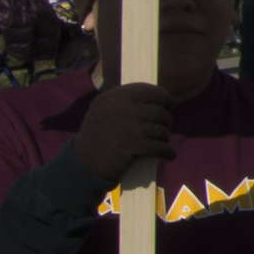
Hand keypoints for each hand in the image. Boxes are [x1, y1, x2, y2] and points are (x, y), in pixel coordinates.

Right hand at [63, 69, 194, 189]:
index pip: (148, 91)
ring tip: (162, 141)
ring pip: (161, 130)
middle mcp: (122, 109)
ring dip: (165, 137)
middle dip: (165, 120)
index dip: (163, 97)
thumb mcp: (104, 110)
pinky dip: (167, 152)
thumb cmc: (97, 136)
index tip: (169, 104)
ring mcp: (129, 127)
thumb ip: (125, 102)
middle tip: (164, 127)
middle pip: (159, 112)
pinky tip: (169, 155)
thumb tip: (157, 100)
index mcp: (114, 97)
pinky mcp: (134, 146)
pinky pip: (160, 147)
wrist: (84, 163)